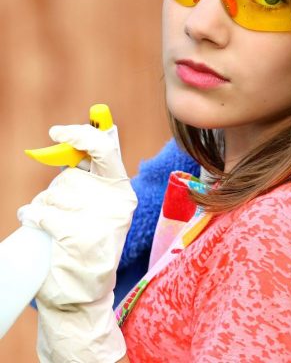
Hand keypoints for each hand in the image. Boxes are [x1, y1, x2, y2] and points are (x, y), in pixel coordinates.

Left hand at [17, 123, 137, 362]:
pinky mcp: (79, 238)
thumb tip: (68, 142)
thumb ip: (87, 177)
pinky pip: (44, 214)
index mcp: (122, 192)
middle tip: (59, 209)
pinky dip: (34, 218)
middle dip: (56, 191)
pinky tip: (40, 228)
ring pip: (54, 195)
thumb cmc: (84, 242)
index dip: (82, 135)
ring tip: (51, 225)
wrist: (81, 293)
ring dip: (42, 207)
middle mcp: (117, 204)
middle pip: (70, 178)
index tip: (58, 132)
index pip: (106, 150)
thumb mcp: (95, 208)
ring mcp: (100, 222)